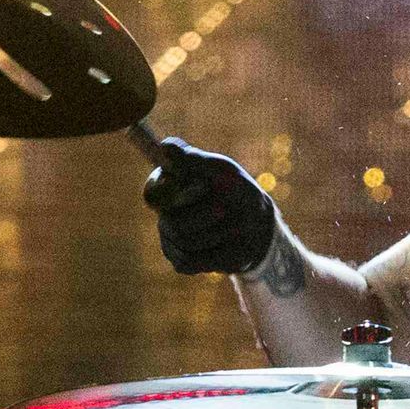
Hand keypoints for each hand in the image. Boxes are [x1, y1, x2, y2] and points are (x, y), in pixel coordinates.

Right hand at [142, 137, 277, 274]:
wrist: (257, 224)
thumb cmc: (237, 190)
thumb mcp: (221, 171)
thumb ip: (193, 160)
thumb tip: (165, 146)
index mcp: (168, 186)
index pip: (153, 193)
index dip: (176, 194)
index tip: (203, 187)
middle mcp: (164, 212)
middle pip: (172, 222)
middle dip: (205, 215)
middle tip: (224, 208)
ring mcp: (169, 238)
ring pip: (186, 242)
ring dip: (217, 232)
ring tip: (231, 225)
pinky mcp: (181, 261)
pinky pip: (193, 261)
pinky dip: (216, 252)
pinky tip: (225, 244)